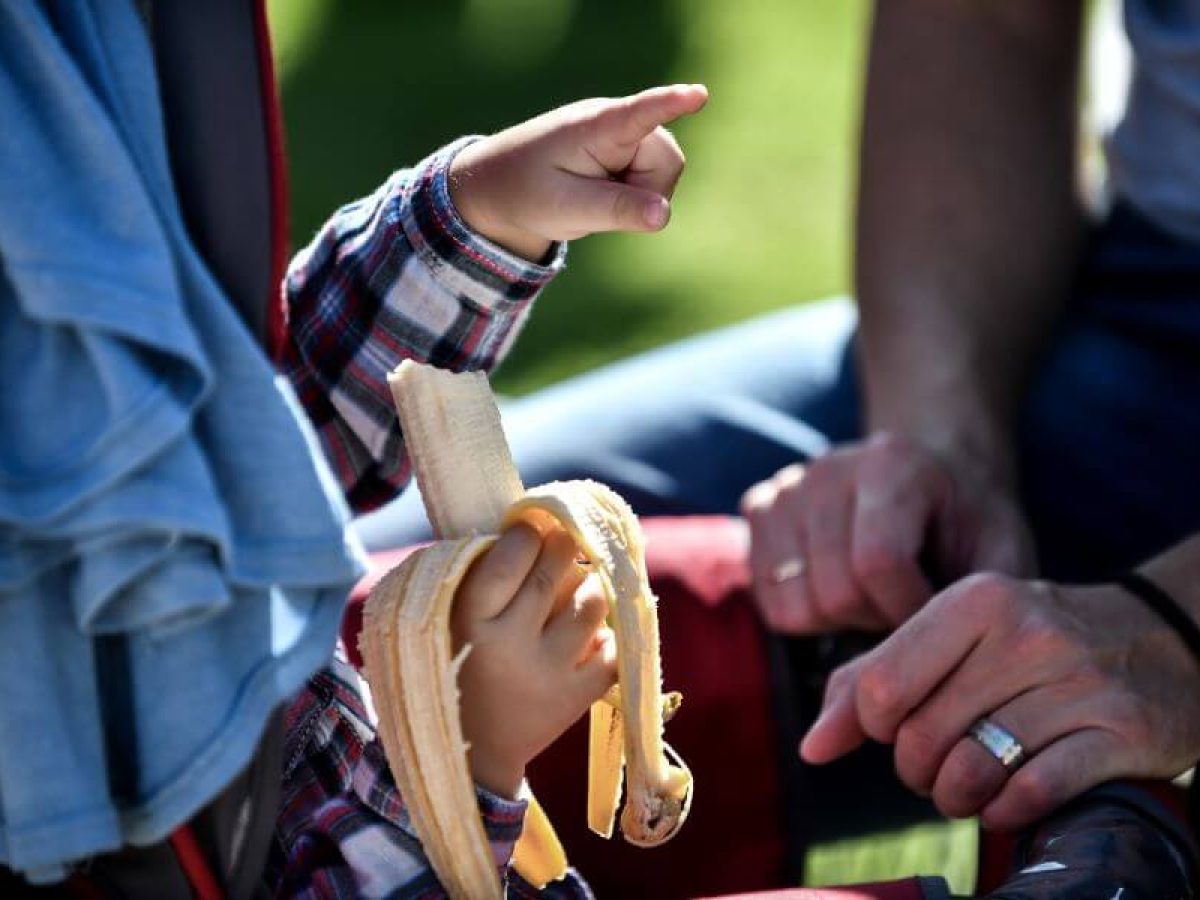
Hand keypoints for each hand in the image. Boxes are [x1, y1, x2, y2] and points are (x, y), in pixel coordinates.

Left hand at [448, 84, 708, 259]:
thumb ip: (618, 211)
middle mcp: (615, 120)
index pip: (638, 114)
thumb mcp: (569, 210)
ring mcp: (624, 130)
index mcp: (595, 129)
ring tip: (595, 194)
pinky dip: (634, 191)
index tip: (698, 95)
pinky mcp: (627, 143)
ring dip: (640, 193)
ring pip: (666, 170)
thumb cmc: (530, 194)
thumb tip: (664, 215)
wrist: (502, 185)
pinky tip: (602, 189)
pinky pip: (654, 174)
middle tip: (599, 204)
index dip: (670, 104)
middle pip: (668, 159)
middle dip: (648, 191)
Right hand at [452, 523, 616, 797]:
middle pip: (555, 574)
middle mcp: (509, 647)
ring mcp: (547, 674)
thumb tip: (538, 521)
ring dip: (590, 588)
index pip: (510, 558)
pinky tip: (586, 637)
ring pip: (591, 604)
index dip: (528, 534)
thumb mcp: (452, 620)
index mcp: (470, 623)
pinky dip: (605, 635)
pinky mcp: (575, 699)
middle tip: (564, 544)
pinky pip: (611, 646)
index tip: (532, 528)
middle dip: (565, 549)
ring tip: (577, 590)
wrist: (473, 751)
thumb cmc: (461, 663)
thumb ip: (483, 574)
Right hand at [739, 432, 1033, 633]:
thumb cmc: (970, 518)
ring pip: (793, 605)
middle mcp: (827, 470)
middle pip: (833, 591)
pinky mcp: (759, 509)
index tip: (936, 620)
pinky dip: (806, 614)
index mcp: (891, 465)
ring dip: (839, 622)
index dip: (907, 612)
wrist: (934, 468)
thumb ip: (985, 598)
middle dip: (875, 621)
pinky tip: (841, 591)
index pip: (876, 563)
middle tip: (905, 612)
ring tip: (874, 601)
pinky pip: (769, 600)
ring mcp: (786, 489)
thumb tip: (962, 663)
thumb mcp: (1002, 548)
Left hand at [800, 571, 1199, 830]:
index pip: (880, 686)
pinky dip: (1006, 811)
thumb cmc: (1032, 641)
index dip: (871, 727)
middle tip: (937, 763)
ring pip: (971, 772)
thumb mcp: (955, 635)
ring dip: (957, 797)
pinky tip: (1009, 799)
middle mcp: (1025, 633)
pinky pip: (1031, 795)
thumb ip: (874, 679)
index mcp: (973, 601)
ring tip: (970, 784)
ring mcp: (1077, 682)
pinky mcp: (1120, 732)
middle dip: (915, 769)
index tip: (893, 728)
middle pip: (920, 737)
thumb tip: (812, 746)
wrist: (1164, 637)